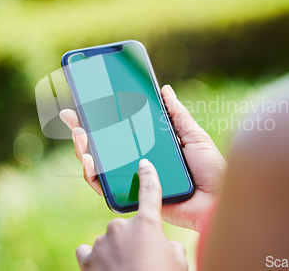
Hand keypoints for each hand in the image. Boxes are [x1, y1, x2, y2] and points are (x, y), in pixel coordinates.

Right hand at [60, 84, 225, 230]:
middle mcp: (137, 163)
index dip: (102, 120)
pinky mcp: (131, 197)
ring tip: (79, 135)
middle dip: (82, 132)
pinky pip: (105, 188)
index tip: (86, 104)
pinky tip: (88, 158)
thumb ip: (177, 115)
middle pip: (103, 148)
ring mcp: (132, 180)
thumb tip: (164, 89)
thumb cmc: (209, 169)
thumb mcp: (193, 135)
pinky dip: (92, 174)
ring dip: (82, 150)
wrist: (217, 199)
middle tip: (71, 116)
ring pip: (98, 166)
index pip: (120, 132)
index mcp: (150, 147)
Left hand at [76, 159, 187, 270]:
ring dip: (117, 253)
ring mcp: (101, 242)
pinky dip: (95, 259)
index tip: (144, 164)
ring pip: (109, 242)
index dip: (149, 177)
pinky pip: (89, 252)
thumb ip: (168, 245)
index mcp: (147, 224)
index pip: (150, 192)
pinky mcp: (87, 259)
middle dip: (135, 242)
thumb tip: (160, 246)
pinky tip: (103, 270)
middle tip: (144, 263)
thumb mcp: (178, 261)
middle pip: (129, 228)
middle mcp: (121, 226)